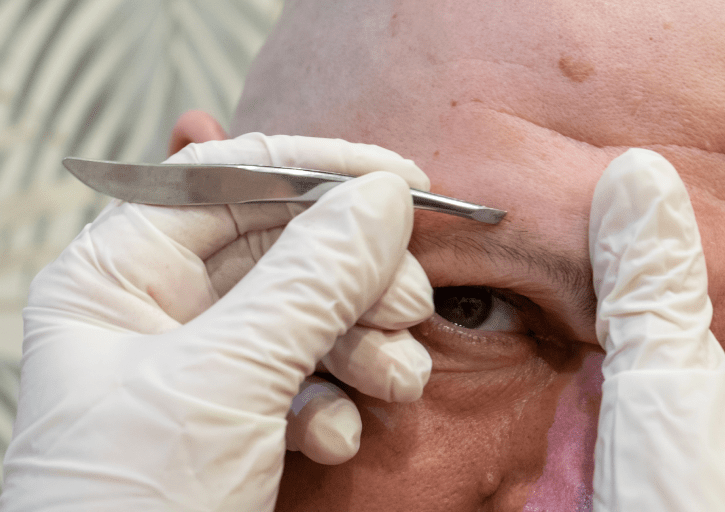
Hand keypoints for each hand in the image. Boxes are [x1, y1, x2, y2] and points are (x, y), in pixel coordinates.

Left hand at [0, 134, 433, 510]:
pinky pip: (308, 380)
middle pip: (284, 249)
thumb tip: (384, 198)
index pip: (227, 179)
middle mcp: (160, 312)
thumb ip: (309, 280)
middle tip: (409, 303)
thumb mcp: (224, 381)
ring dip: (364, 341)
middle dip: (356, 275)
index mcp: (119, 276)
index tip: (405, 181)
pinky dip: (339, 400)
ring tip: (396, 378)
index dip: (320, 172)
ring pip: (310, 315)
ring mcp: (206, 369)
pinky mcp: (242, 422)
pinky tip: (338, 438)